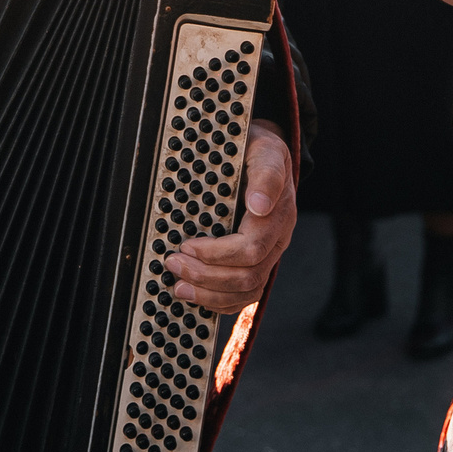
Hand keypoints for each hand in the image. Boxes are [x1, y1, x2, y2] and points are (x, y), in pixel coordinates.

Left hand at [167, 120, 296, 312]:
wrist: (266, 153)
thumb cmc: (259, 150)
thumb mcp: (266, 150)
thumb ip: (267, 175)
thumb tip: (258, 206)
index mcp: (279, 215)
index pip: (251, 249)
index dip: (217, 254)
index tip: (187, 245)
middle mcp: (277, 239)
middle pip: (248, 275)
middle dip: (206, 274)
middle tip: (173, 262)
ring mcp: (270, 254)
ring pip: (247, 291)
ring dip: (210, 294)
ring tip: (178, 285)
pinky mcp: (258, 262)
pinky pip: (245, 295)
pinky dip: (220, 301)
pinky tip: (196, 295)